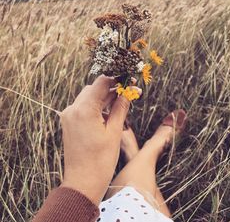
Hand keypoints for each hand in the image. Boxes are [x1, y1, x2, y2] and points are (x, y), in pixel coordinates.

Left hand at [59, 75, 140, 204]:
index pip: (101, 82)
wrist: (82, 183)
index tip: (129, 79)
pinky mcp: (68, 122)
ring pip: (88, 97)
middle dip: (112, 88)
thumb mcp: (114, 132)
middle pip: (94, 89)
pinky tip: (109, 112)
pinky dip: (96, 106)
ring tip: (122, 102)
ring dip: (104, 97)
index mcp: (84, 109)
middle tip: (129, 91)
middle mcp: (73, 109)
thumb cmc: (100, 161)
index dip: (117, 78)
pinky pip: (83, 107)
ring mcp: (68, 116)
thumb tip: (129, 91)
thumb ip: (121, 107)